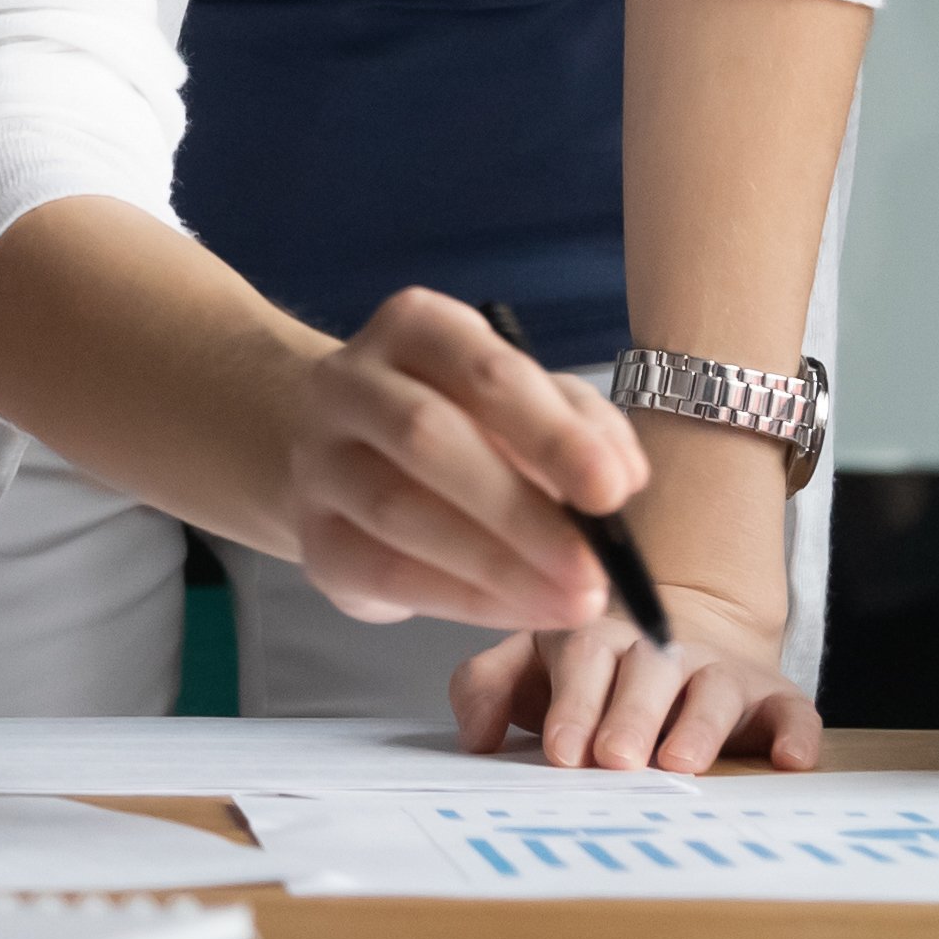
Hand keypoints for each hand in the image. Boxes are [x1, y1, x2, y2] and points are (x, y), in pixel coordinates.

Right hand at [279, 289, 645, 634]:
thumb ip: (579, 426)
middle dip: (522, 510)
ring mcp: (318, 459)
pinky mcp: (313, 536)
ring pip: (400, 512)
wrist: (350, 450)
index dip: (552, 434)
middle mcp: (350, 381)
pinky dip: (463, 600)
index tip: (614, 491)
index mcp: (415, 326)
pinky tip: (521, 612)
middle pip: (429, 439)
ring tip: (572, 601)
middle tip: (595, 568)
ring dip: (498, 568)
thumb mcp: (523, 400)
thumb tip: (625, 478)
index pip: (486, 372)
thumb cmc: (461, 417)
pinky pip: (386, 573)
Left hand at [451, 579, 823, 772]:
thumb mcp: (531, 666)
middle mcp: (661, 649)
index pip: (584, 656)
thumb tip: (477, 734)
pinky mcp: (770, 698)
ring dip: (700, 725)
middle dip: (631, 715)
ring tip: (682, 762)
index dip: (574, 702)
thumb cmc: (591, 673)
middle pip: (649, 670)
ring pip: (714, 688)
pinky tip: (792, 761)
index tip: (562, 751)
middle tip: (615, 760)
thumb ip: (490, 686)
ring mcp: (719, 671)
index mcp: (596, 637)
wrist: (680, 643)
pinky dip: (796, 733)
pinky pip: (792, 710)